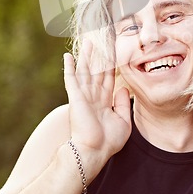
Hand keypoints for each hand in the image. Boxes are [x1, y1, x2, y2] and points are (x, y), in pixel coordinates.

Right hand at [63, 39, 131, 179]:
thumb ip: (123, 103)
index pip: (109, 78)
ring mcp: (84, 96)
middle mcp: (93, 96)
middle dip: (99, 56)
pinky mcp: (75, 97)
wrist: (93, 151)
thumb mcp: (123, 121)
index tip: (114, 54)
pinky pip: (71, 79)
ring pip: (86, 71)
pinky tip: (68, 56)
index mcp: (104, 101)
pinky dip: (69, 67)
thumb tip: (124, 87)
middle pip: (97, 71)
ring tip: (88, 42)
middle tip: (101, 41)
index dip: (112, 66)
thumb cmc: (108, 141)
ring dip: (86, 56)